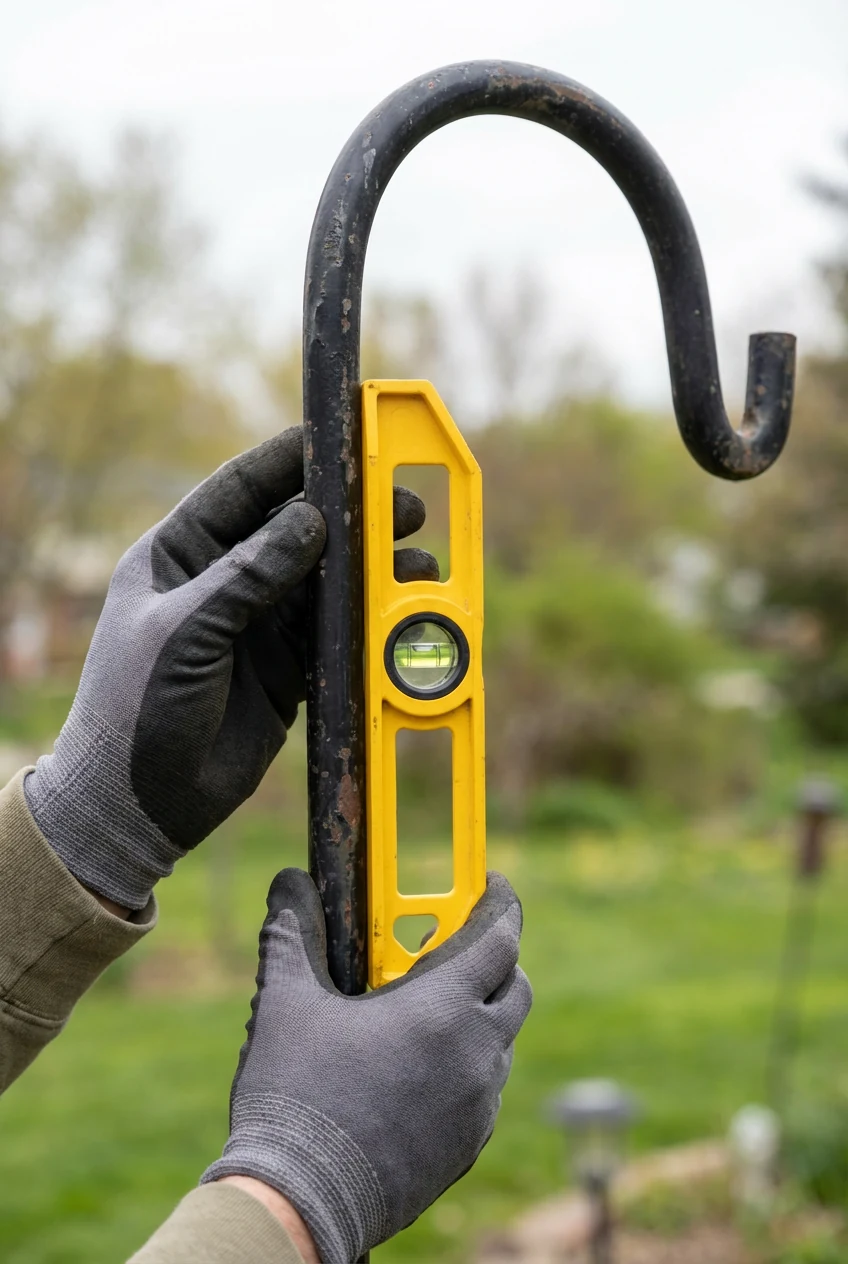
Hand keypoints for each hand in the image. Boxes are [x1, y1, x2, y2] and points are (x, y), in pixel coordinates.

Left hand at [25, 428, 436, 910]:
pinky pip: (335, 629)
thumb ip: (246, 576)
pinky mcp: (285, 666)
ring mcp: (256, 623)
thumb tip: (309, 520)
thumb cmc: (133, 710)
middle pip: (295, 528)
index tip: (345, 436)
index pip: (241, 489)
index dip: (292, 459)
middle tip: (403, 507)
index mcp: (178, 554)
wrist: (138, 803)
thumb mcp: (182, 633)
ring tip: (417, 561)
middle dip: (350, 514)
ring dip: (370, 568)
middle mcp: (222, 580)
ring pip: (324, 578)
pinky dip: (371, 618)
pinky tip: (403, 608)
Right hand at [202, 869, 531, 1263]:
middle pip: (514, 986)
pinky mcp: (469, 1145)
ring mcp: (478, 1104)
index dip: (498, 903)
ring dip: (477, 1014)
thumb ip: (293, 933)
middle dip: (492, 959)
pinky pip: (486, 1089)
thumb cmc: (296, 1097)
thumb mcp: (285, 1003)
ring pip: (500, 1040)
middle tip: (449, 948)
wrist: (301, 1201)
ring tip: (424, 1011)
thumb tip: (289, 882)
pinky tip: (418, 1069)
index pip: (499, 937)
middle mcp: (475, 1053)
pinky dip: (468, 1065)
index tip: (488, 883)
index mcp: (442, 1008)